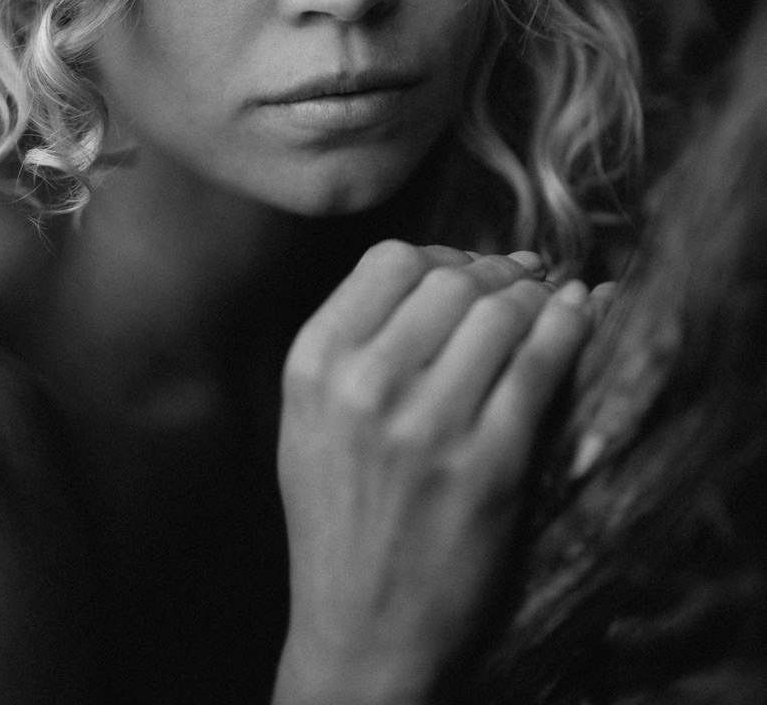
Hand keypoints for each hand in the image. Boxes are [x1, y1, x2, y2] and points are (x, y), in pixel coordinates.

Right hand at [273, 241, 592, 704]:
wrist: (363, 635)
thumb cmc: (341, 520)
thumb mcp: (312, 420)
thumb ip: (356, 340)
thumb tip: (446, 267)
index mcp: (313, 364)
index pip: (389, 260)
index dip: (441, 255)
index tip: (469, 270)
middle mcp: (363, 384)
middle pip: (450, 278)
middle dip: (496, 274)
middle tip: (521, 283)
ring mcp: (427, 424)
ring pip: (501, 310)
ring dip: (535, 298)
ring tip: (550, 304)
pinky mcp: (488, 464)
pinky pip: (541, 363)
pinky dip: (570, 327)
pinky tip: (578, 316)